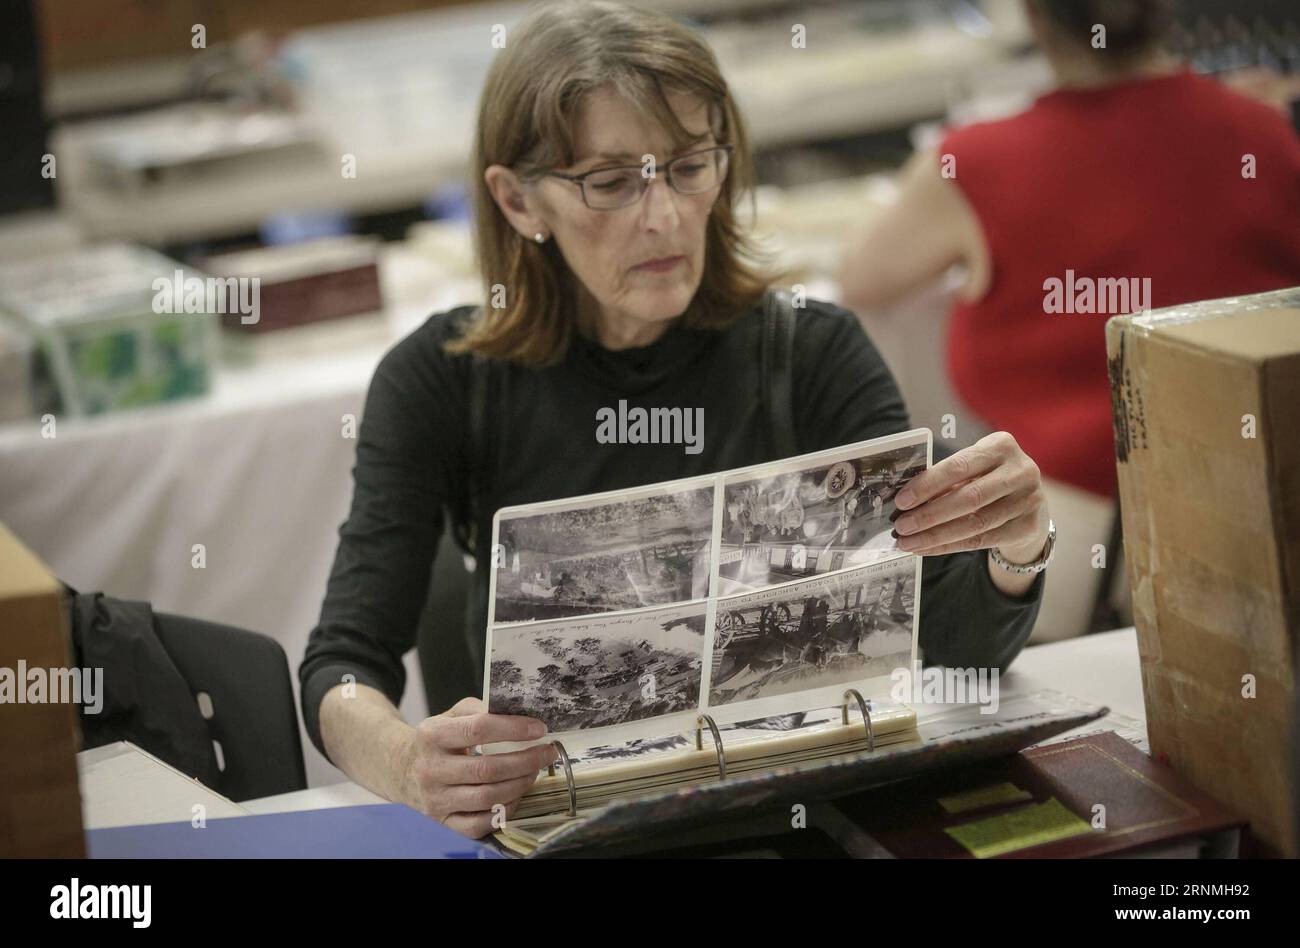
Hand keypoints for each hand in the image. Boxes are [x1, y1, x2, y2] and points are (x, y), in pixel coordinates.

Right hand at [397, 697, 556, 837]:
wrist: (401, 769)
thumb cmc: (438, 740)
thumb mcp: (451, 715)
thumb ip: (481, 709)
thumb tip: (520, 713)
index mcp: (432, 735)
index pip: (478, 729)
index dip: (513, 729)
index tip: (539, 729)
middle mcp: (430, 769)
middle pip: (488, 769)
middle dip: (526, 761)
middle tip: (546, 752)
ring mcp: (435, 800)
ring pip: (488, 797)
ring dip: (520, 784)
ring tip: (534, 771)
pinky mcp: (441, 822)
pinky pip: (480, 824)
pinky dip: (504, 810)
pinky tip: (515, 795)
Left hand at [891, 431, 1049, 563]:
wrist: (1030, 504)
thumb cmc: (988, 479)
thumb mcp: (973, 469)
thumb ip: (946, 480)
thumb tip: (906, 501)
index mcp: (1001, 446)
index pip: (959, 466)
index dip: (928, 485)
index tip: (901, 500)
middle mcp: (1021, 470)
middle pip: (969, 497)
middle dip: (929, 515)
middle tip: (901, 526)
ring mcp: (1029, 499)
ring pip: (975, 523)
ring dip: (936, 535)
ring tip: (908, 542)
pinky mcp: (1029, 525)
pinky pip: (982, 540)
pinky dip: (950, 546)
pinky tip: (928, 548)